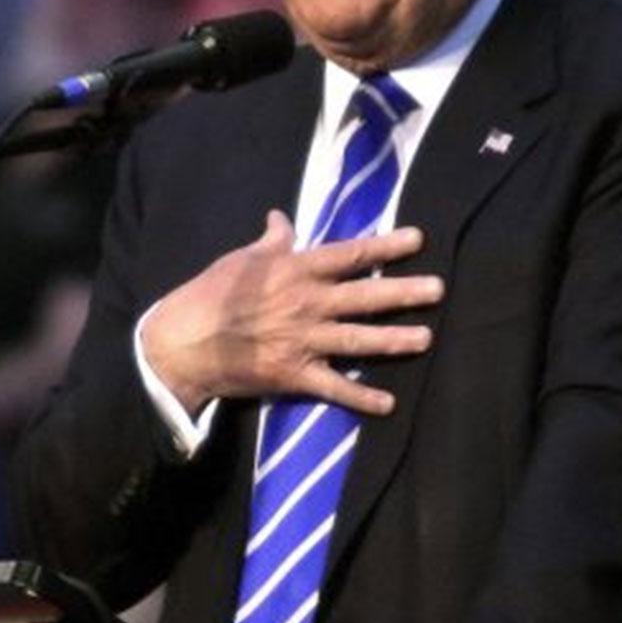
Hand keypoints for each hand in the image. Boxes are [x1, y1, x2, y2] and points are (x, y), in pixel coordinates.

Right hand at [140, 212, 440, 415]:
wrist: (183, 343)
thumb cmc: (209, 294)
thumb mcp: (240, 259)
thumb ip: (270, 242)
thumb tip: (282, 218)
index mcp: (295, 271)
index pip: (351, 255)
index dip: (386, 247)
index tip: (419, 239)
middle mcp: (307, 304)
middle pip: (364, 296)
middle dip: (404, 292)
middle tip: (438, 289)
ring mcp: (303, 341)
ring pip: (358, 340)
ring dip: (394, 341)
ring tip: (426, 338)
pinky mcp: (294, 374)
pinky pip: (334, 388)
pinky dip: (361, 398)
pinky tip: (388, 404)